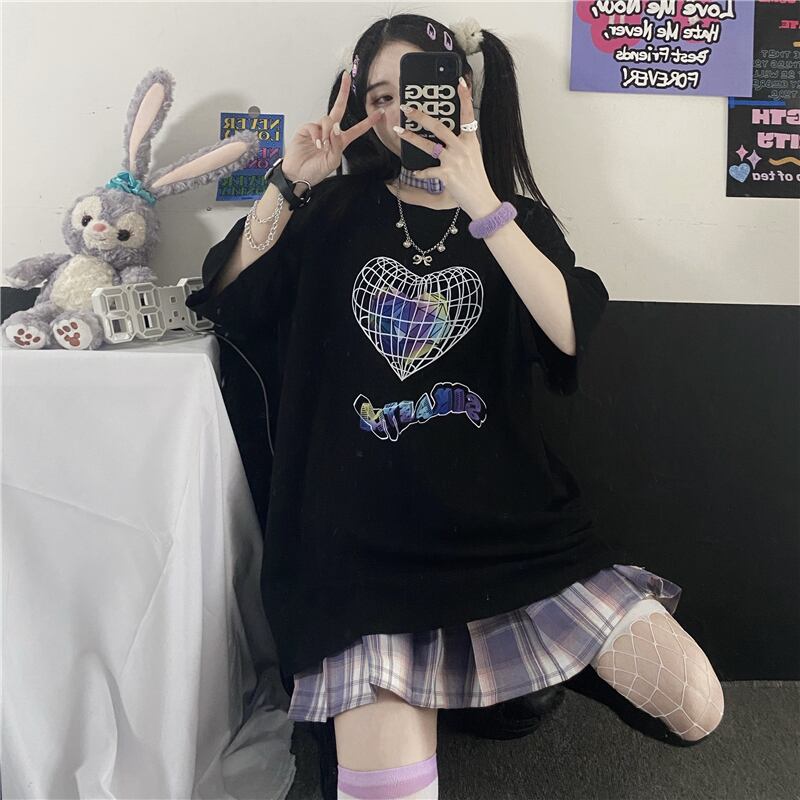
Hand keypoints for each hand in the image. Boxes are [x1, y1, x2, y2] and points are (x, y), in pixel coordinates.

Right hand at [281, 70, 384, 186]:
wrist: (297, 175)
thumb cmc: (314, 171)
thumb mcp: (332, 162)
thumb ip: (337, 145)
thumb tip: (336, 128)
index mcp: (340, 141)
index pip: (357, 129)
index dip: (369, 121)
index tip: (380, 113)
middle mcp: (330, 132)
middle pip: (339, 108)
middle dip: (343, 92)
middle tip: (346, 77)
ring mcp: (318, 129)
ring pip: (328, 120)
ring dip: (327, 132)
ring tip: (323, 146)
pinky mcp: (306, 129)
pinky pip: (315, 126)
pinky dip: (318, 135)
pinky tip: (316, 144)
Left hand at [394, 77, 499, 219]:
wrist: (482, 200)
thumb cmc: (477, 180)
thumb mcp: (473, 157)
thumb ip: (462, 145)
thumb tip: (449, 137)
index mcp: (470, 141)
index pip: (468, 115)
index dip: (465, 97)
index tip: (460, 82)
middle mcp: (462, 147)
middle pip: (439, 127)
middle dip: (421, 116)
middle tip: (408, 108)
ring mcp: (454, 160)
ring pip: (429, 145)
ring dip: (412, 137)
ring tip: (399, 131)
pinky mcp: (448, 174)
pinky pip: (428, 171)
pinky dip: (421, 172)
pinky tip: (415, 172)